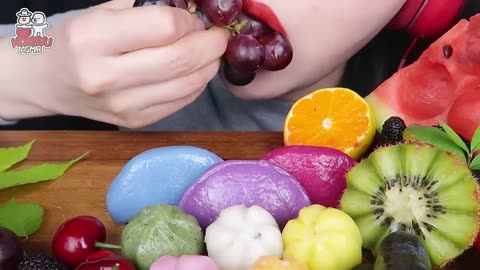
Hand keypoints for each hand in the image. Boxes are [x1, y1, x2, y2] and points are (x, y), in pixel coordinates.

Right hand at [0, 0, 228, 127]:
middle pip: (181, 60)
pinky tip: (194, 72)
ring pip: (188, 85)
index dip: (189, 20)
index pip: (164, 27)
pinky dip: (197, 84)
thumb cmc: (76, 40)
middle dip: (211, 44)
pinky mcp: (136, 122)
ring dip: (209, 66)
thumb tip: (194, 14)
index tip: (193, 18)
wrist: (48, 81)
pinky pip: (182, 102)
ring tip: (209, 53)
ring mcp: (123, 105)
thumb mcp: (101, 13)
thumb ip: (146, 12)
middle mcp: (107, 77)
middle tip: (218, 36)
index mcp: (94, 39)